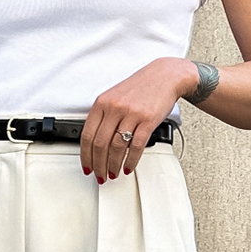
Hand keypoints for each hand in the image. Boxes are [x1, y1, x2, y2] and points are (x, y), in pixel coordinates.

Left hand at [80, 58, 194, 179]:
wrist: (165, 76)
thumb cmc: (140, 88)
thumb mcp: (114, 97)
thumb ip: (104, 116)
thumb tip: (95, 143)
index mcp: (102, 103)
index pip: (87, 135)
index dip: (85, 156)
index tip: (87, 166)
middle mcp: (114, 108)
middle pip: (100, 144)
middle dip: (98, 165)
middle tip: (100, 175)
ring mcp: (131, 114)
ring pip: (116, 147)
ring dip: (113, 165)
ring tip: (113, 174)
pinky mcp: (148, 120)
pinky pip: (136, 146)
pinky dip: (131, 161)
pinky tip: (128, 167)